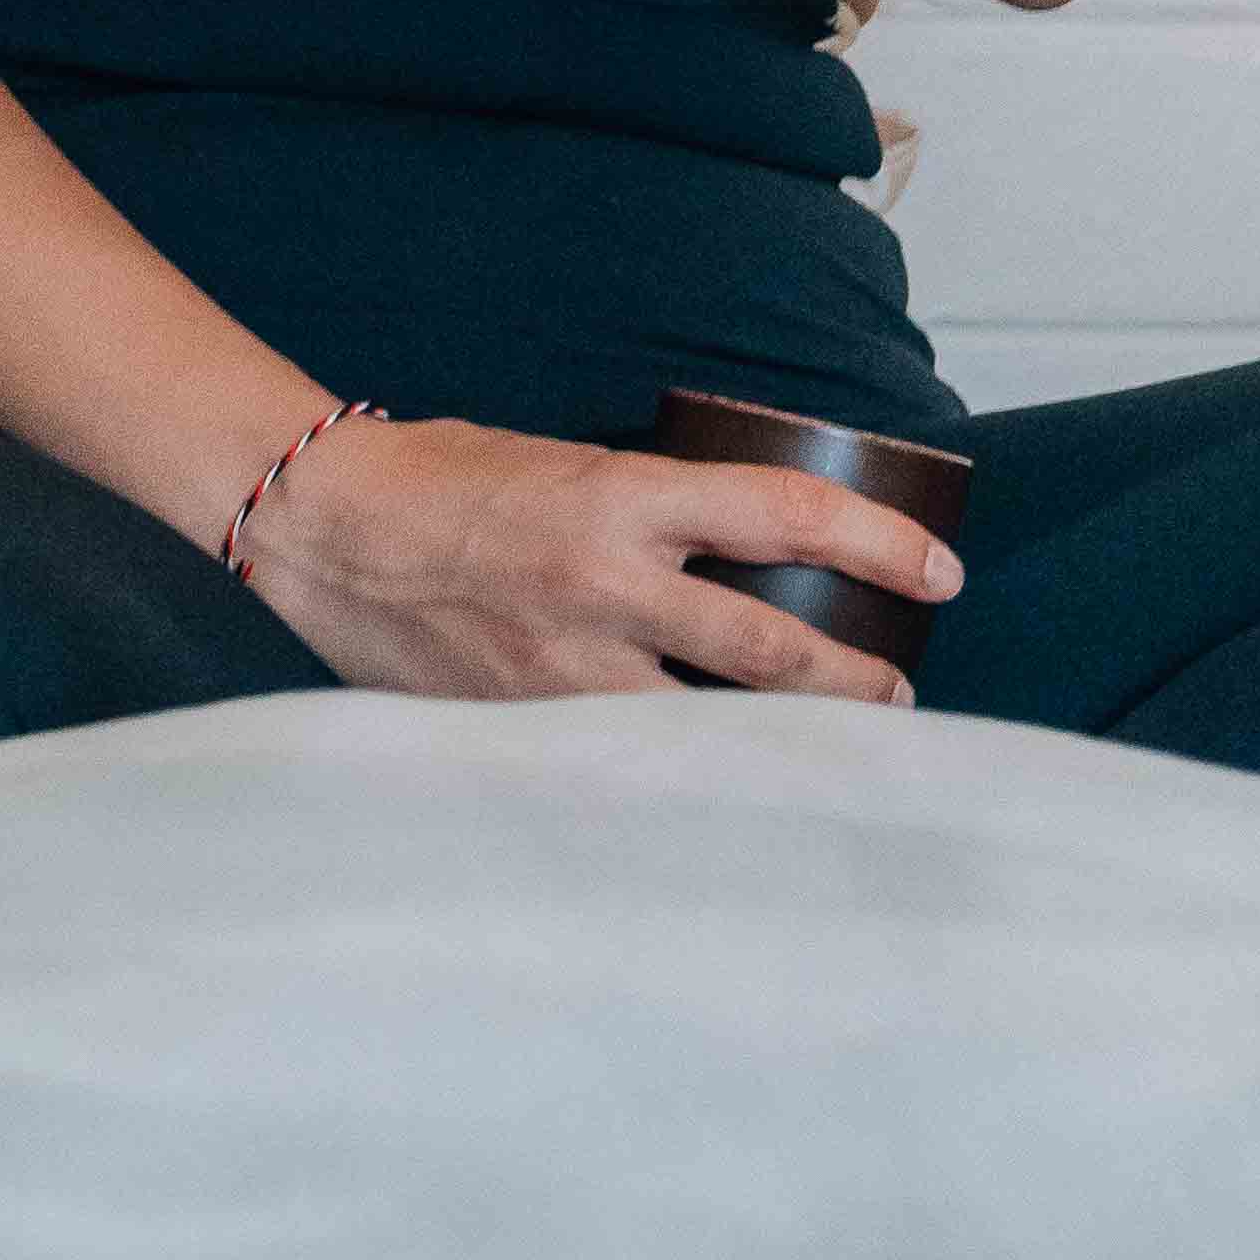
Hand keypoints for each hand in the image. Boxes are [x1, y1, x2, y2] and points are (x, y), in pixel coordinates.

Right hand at [242, 418, 965, 709]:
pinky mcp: (523, 723)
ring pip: (711, 725)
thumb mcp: (564, 464)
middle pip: (773, 650)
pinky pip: (626, 761)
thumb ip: (647, 512)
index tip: (936, 572)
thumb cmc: (441, 475)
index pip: (785, 515)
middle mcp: (607, 585)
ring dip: (787, 744)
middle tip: (899, 693)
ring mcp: (565, 668)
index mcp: (621, 498)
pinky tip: (715, 796)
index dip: (878, 545)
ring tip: (831, 754)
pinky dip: (681, 776)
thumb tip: (731, 554)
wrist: (323, 523)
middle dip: (858, 681)